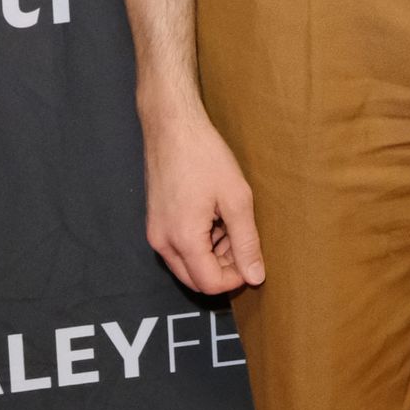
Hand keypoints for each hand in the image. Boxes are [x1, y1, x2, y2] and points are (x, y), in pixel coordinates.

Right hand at [142, 109, 265, 294]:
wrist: (172, 125)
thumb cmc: (204, 155)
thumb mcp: (235, 197)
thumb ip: (246, 241)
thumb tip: (256, 276)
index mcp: (183, 239)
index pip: (211, 284)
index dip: (236, 278)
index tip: (252, 258)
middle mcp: (162, 242)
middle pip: (196, 280)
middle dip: (223, 269)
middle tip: (242, 240)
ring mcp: (155, 232)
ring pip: (186, 266)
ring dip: (211, 256)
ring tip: (229, 224)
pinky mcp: (154, 221)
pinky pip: (177, 248)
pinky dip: (197, 244)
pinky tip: (213, 217)